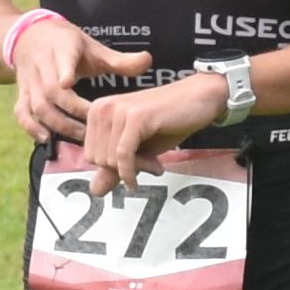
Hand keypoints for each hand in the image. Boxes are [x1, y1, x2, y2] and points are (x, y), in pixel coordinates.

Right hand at [12, 18, 142, 143]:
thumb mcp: (93, 47)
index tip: (68, 83)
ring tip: (81, 138)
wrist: (31, 35)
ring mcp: (29, 81)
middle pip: (50, 90)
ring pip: (37, 104)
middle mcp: (42, 65)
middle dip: (72, 111)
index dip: (64, 70)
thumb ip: (119, 60)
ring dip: (57, 124)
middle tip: (94, 128)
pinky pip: (21, 112)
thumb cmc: (69, 45)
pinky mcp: (21, 93)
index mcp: (62, 48)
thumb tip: (148, 61)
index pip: (62, 58)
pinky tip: (46, 139)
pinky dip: (31, 127)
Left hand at [72, 63, 215, 187]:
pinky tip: (154, 169)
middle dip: (124, 169)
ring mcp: (117, 110)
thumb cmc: (168, 121)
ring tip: (156, 161)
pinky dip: (133, 171)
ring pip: (111, 160)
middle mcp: (102, 107)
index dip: (113, 167)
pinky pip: (123, 156)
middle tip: (151, 164)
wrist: (199, 98)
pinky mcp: (135, 117)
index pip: (90, 155)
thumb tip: (95, 191)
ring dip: (137, 168)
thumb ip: (114, 168)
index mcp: (97, 111)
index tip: (137, 163)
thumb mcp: (137, 148)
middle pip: (98, 160)